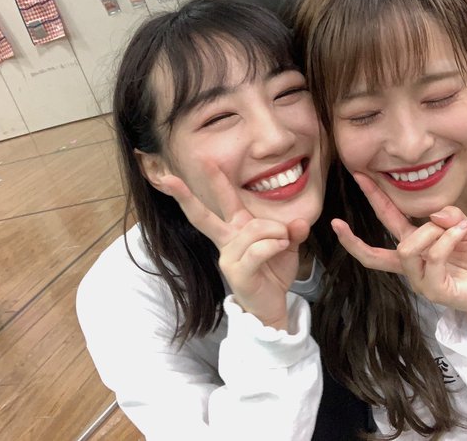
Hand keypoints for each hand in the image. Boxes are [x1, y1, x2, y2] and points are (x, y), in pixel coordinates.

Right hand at [159, 163, 308, 330]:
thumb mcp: (287, 247)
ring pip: (252, 229)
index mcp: (237, 229)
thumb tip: (298, 222)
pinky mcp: (236, 272)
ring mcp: (228, 257)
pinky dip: (273, 245)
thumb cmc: (273, 273)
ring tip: (284, 240)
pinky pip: (257, 250)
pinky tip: (281, 246)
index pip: (224, 201)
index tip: (204, 159)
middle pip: (203, 216)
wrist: (272, 306)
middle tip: (167, 178)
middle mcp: (227, 241)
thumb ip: (292, 232)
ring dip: (275, 231)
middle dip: (185, 197)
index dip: (215, 180)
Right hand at [331, 173, 466, 340]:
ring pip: (407, 249)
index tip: (360, 176)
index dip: (374, 198)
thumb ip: (450, 216)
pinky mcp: (434, 290)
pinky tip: (462, 233)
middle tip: (350, 197)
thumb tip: (434, 214)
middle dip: (359, 230)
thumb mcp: (464, 229)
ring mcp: (419, 281)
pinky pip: (433, 257)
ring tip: (454, 228)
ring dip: (430, 231)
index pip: (388, 220)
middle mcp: (411, 265)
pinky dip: (448, 239)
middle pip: (374, 252)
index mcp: (415, 246)